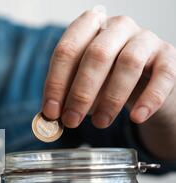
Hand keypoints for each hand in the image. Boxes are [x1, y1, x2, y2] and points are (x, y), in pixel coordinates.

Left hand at [42, 9, 175, 128]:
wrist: (146, 82)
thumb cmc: (106, 80)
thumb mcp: (82, 84)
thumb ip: (66, 95)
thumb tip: (50, 116)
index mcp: (89, 27)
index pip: (67, 50)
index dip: (56, 82)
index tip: (51, 111)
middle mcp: (117, 27)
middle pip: (96, 54)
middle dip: (81, 92)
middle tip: (72, 120)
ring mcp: (146, 38)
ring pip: (128, 63)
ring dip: (110, 98)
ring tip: (99, 122)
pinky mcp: (169, 56)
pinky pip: (163, 75)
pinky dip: (148, 99)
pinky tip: (136, 117)